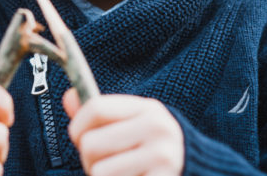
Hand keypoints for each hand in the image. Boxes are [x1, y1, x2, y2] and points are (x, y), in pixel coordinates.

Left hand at [63, 89, 183, 175]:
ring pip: (99, 172)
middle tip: (104, 163)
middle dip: (88, 159)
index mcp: (148, 109)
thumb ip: (100, 113)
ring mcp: (161, 157)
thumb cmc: (154, 147)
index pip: (95, 108)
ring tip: (119, 174)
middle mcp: (157, 129)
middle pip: (91, 144)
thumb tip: (68, 97)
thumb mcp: (133, 123)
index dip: (77, 126)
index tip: (79, 137)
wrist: (197, 169)